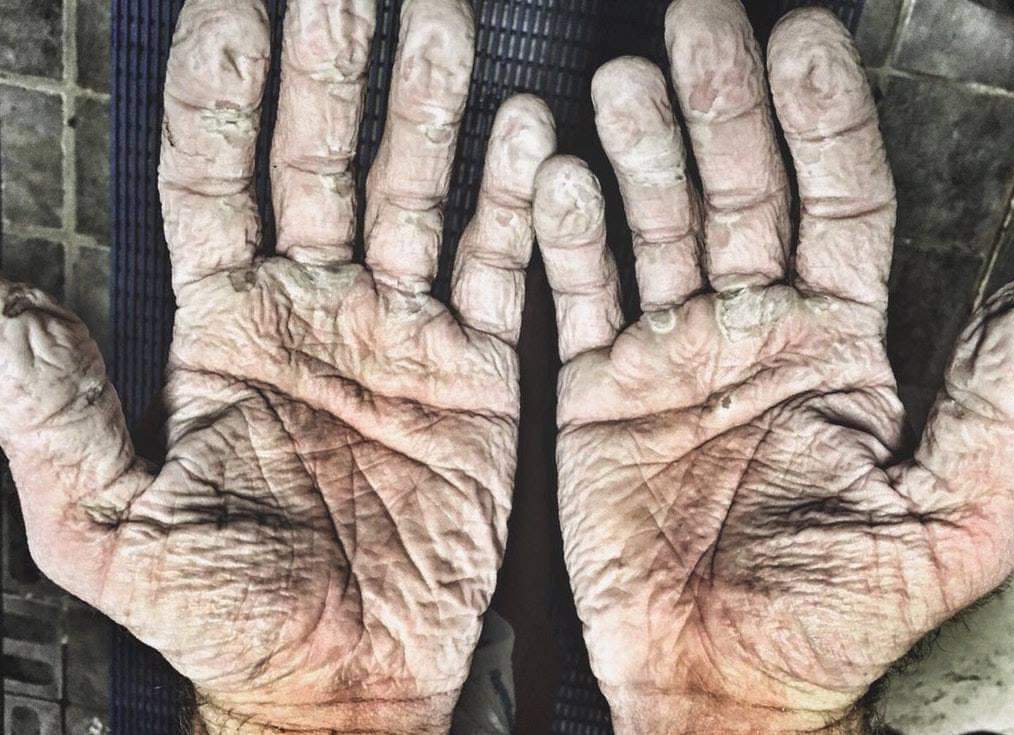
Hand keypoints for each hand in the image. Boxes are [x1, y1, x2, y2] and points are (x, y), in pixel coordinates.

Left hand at [0, 0, 553, 731]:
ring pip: (416, 192)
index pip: (217, 172)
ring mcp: (401, 332)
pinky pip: (502, 271)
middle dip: (333, 63)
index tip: (238, 4)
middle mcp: (315, 311)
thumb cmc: (234, 614)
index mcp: (226, 330)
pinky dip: (517, 206)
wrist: (347, 676)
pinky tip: (528, 140)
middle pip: (320, 155)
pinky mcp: (478, 371)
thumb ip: (53, 414)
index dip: (224, 86)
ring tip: (439, 23)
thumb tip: (1, 309)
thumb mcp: (115, 526)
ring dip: (429, 110)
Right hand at [534, 2, 1013, 732]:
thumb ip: (997, 400)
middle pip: (738, 189)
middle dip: (720, 105)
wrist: (717, 680)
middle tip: (699, 24)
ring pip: (652, 226)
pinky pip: (576, 298)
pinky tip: (558, 177)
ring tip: (623, 83)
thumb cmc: (831, 614)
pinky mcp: (594, 389)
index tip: (800, 41)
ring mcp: (666, 353)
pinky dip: (565, 240)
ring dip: (637, 153)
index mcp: (835, 345)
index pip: (837, 201)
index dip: (820, 118)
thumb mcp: (950, 514)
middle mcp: (749, 331)